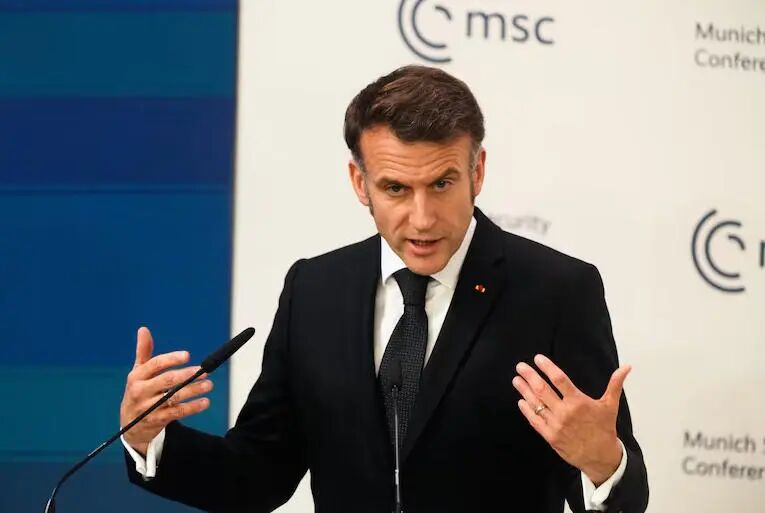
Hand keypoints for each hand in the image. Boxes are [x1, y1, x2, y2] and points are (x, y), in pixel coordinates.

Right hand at [120, 327, 212, 455]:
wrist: (130, 425)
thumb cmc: (139, 391)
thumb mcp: (138, 372)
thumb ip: (144, 351)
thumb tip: (143, 329)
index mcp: (137, 376)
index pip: (155, 364)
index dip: (171, 359)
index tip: (187, 355)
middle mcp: (140, 391)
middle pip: (166, 380)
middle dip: (187, 375)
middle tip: (204, 371)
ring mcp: (147, 407)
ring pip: (173, 397)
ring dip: (193, 391)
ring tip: (208, 385)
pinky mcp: (156, 421)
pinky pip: (177, 413)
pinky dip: (192, 407)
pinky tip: (205, 402)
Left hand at [512, 354, 628, 485]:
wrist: (600, 457)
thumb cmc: (604, 429)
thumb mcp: (610, 405)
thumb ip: (615, 384)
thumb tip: (626, 367)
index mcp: (579, 402)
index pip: (559, 380)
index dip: (547, 368)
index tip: (538, 358)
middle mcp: (565, 412)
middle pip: (542, 390)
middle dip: (530, 376)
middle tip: (520, 366)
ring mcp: (556, 425)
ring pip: (536, 404)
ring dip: (524, 391)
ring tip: (517, 380)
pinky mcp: (550, 436)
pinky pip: (535, 420)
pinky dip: (526, 410)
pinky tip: (521, 401)